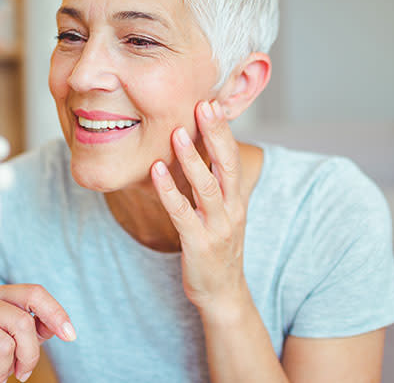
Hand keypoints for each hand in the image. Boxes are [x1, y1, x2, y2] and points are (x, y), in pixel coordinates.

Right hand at [0, 284, 75, 382]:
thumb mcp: (7, 337)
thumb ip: (30, 328)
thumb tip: (56, 326)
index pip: (33, 293)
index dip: (56, 312)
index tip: (70, 334)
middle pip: (23, 323)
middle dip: (29, 355)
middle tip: (21, 372)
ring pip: (5, 346)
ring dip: (2, 369)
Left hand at [150, 100, 247, 313]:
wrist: (222, 293)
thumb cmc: (217, 246)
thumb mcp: (222, 211)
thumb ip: (213, 183)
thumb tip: (198, 150)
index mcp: (236, 197)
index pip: (232, 156)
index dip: (224, 129)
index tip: (212, 101)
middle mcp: (232, 208)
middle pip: (227, 164)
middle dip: (216, 134)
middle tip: (204, 105)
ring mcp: (217, 226)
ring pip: (207, 186)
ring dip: (193, 159)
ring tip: (178, 132)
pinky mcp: (199, 243)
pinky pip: (182, 213)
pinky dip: (169, 190)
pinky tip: (156, 170)